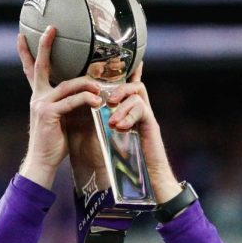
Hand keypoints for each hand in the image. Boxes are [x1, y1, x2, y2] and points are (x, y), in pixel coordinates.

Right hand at [17, 28, 103, 189]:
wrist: (43, 163)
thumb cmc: (55, 144)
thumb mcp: (65, 119)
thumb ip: (72, 104)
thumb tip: (92, 95)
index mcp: (40, 97)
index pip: (34, 71)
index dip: (29, 53)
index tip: (25, 37)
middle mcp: (38, 97)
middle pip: (41, 67)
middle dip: (45, 47)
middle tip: (51, 30)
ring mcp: (41, 104)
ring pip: (68, 86)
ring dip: (87, 85)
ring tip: (101, 88)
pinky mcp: (48, 114)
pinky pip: (72, 101)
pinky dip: (86, 100)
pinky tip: (98, 102)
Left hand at [102, 65, 181, 202]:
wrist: (150, 179)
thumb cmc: (131, 165)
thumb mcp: (114, 142)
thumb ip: (106, 128)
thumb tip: (89, 120)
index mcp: (133, 114)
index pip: (131, 89)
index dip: (128, 74)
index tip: (121, 63)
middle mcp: (143, 113)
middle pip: (136, 86)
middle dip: (120, 88)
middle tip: (108, 100)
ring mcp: (148, 119)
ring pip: (138, 96)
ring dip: (122, 106)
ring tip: (112, 121)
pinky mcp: (152, 126)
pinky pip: (142, 110)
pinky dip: (129, 116)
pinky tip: (120, 127)